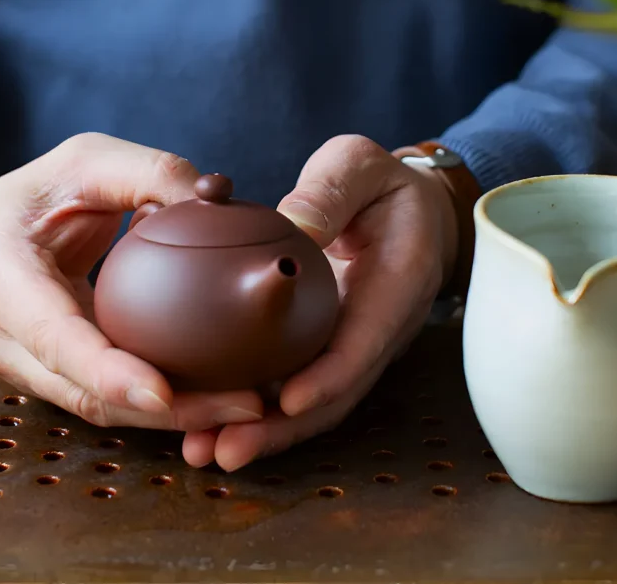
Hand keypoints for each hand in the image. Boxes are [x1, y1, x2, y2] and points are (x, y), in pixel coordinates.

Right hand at [0, 132, 263, 429]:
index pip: (52, 336)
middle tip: (246, 404)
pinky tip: (215, 397)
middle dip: (165, 411)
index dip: (104, 371)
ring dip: (173, 417)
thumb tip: (217, 198)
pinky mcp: (48, 382)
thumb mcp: (83, 161)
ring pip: (99, 410)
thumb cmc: (31, 196)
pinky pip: (104, 401)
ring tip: (245, 405)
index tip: (163, 393)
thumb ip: (147, 172)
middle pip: (84, 394)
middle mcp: (1, 338)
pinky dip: (159, 405)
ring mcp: (21, 369)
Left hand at [181, 135, 457, 469]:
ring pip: (312, 402)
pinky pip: (295, 384)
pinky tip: (208, 423)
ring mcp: (352, 344)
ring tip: (205, 452)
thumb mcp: (360, 164)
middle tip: (226, 449)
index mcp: (396, 285)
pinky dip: (257, 409)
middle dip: (282, 429)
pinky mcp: (327, 347)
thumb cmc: (381, 184)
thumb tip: (295, 226)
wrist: (411, 211)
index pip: (363, 342)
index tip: (286, 402)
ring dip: (263, 432)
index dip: (327, 378)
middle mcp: (377, 329)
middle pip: (333, 393)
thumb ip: (331, 190)